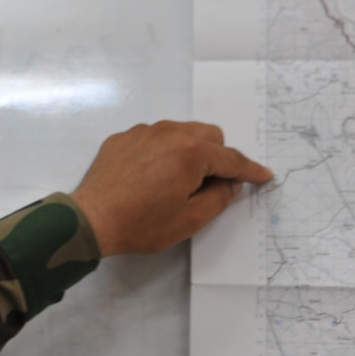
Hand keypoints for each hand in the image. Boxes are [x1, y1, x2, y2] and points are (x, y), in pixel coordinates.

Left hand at [71, 120, 273, 256]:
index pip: (230, 159)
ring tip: (178, 180)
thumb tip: (229, 183)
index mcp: (191, 152)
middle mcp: (169, 132)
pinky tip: (150, 175)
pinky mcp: (122, 138)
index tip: (263, 175)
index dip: (249, 170)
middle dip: (217, 156)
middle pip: (209, 135)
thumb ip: (218, 198)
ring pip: (181, 132)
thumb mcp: (189, 220)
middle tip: (210, 184)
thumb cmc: (142, 223)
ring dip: (189, 150)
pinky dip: (162, 151)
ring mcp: (143, 132)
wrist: (91, 219)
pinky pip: (154, 137)